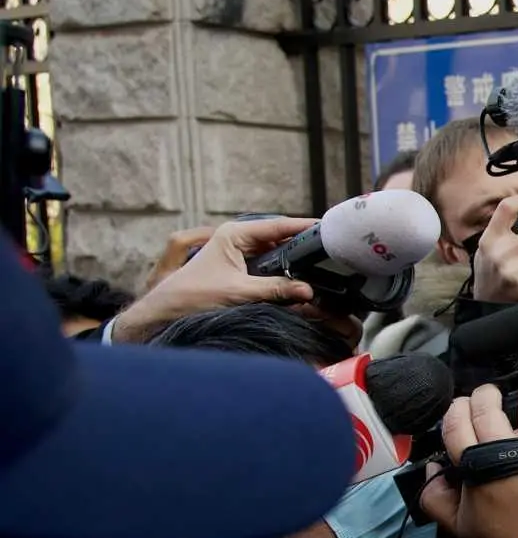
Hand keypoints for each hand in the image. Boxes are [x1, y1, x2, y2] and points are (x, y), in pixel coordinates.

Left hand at [110, 217, 318, 342]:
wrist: (165, 312)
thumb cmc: (193, 296)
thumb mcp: (239, 292)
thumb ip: (275, 289)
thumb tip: (309, 291)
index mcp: (234, 234)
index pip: (278, 225)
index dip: (304, 226)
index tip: (329, 227)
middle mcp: (237, 240)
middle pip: (279, 238)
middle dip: (304, 244)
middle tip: (332, 250)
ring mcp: (238, 254)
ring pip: (276, 253)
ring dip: (295, 260)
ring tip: (323, 265)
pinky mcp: (240, 270)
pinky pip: (269, 267)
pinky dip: (284, 272)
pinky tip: (301, 280)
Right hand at [419, 359, 517, 537]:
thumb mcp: (460, 526)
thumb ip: (437, 499)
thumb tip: (433, 473)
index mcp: (475, 463)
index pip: (455, 422)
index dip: (455, 411)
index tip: (460, 409)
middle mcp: (505, 446)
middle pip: (487, 405)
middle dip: (483, 394)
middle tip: (488, 396)